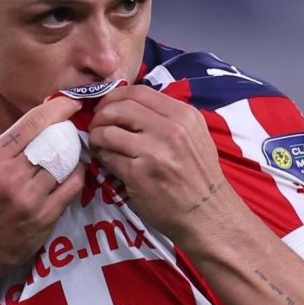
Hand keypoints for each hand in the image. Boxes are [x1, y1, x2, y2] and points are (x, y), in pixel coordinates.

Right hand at [0, 96, 86, 277]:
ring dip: (72, 156)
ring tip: (73, 152)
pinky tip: (74, 172)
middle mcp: (10, 176)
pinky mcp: (44, 217)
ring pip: (64, 164)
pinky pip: (71, 187)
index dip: (56, 109)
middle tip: (73, 129)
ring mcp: (29, 198)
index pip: (31, 124)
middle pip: (52, 143)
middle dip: (67, 133)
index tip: (70, 101)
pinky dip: (77, 175)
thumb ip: (7, 147)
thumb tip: (39, 122)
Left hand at [88, 85, 237, 244]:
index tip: (108, 106)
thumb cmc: (199, 175)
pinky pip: (108, 156)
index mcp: (184, 115)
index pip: (139, 91)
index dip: (116, 96)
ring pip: (108, 131)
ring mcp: (153, 151)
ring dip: (96, 135)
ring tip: (98, 142)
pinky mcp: (138, 174)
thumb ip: (168, 117)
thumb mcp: (195, 135)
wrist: (207, 213)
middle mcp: (170, 129)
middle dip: (101, 114)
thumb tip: (131, 105)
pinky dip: (100, 154)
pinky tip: (104, 158)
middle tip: (97, 124)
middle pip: (120, 107)